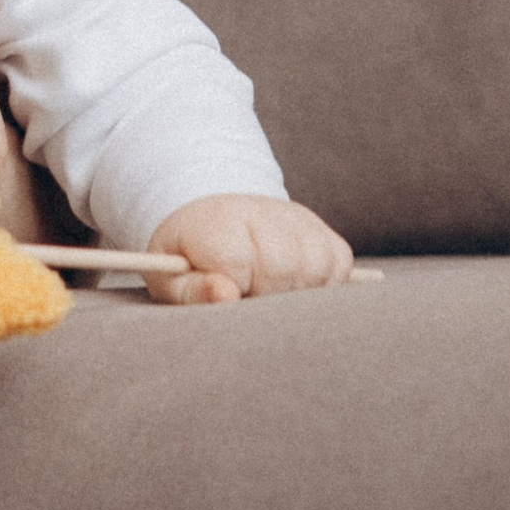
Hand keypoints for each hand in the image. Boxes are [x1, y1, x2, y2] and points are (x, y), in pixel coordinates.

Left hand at [147, 195, 352, 306]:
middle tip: (246, 297)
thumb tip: (226, 296)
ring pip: (316, 270)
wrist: (213, 226)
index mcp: (220, 223)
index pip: (242, 266)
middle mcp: (264, 212)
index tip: (224, 295)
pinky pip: (338, 269)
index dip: (234, 293)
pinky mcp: (325, 235)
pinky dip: (319, 287)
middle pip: (285, 270)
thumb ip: (193, 291)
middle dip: (266, 298)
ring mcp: (300, 221)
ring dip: (295, 294)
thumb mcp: (171, 280)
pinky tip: (291, 287)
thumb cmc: (190, 263)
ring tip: (265, 292)